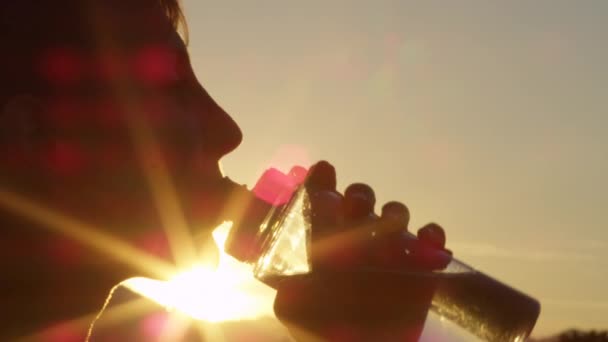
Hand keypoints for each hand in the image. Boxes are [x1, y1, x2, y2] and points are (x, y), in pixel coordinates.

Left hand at [273, 161, 451, 341]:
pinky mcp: (422, 263)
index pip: (323, 202)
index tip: (323, 171)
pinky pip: (430, 239)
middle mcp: (360, 239)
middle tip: (353, 207)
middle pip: (359, 202)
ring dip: (393, 213)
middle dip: (358, 196)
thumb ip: (282, 280)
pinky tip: (428, 245)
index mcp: (329, 243)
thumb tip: (262, 256)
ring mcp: (392, 249)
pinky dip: (431, 237)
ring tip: (392, 228)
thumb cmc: (334, 329)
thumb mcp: (296, 307)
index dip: (321, 182)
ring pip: (394, 213)